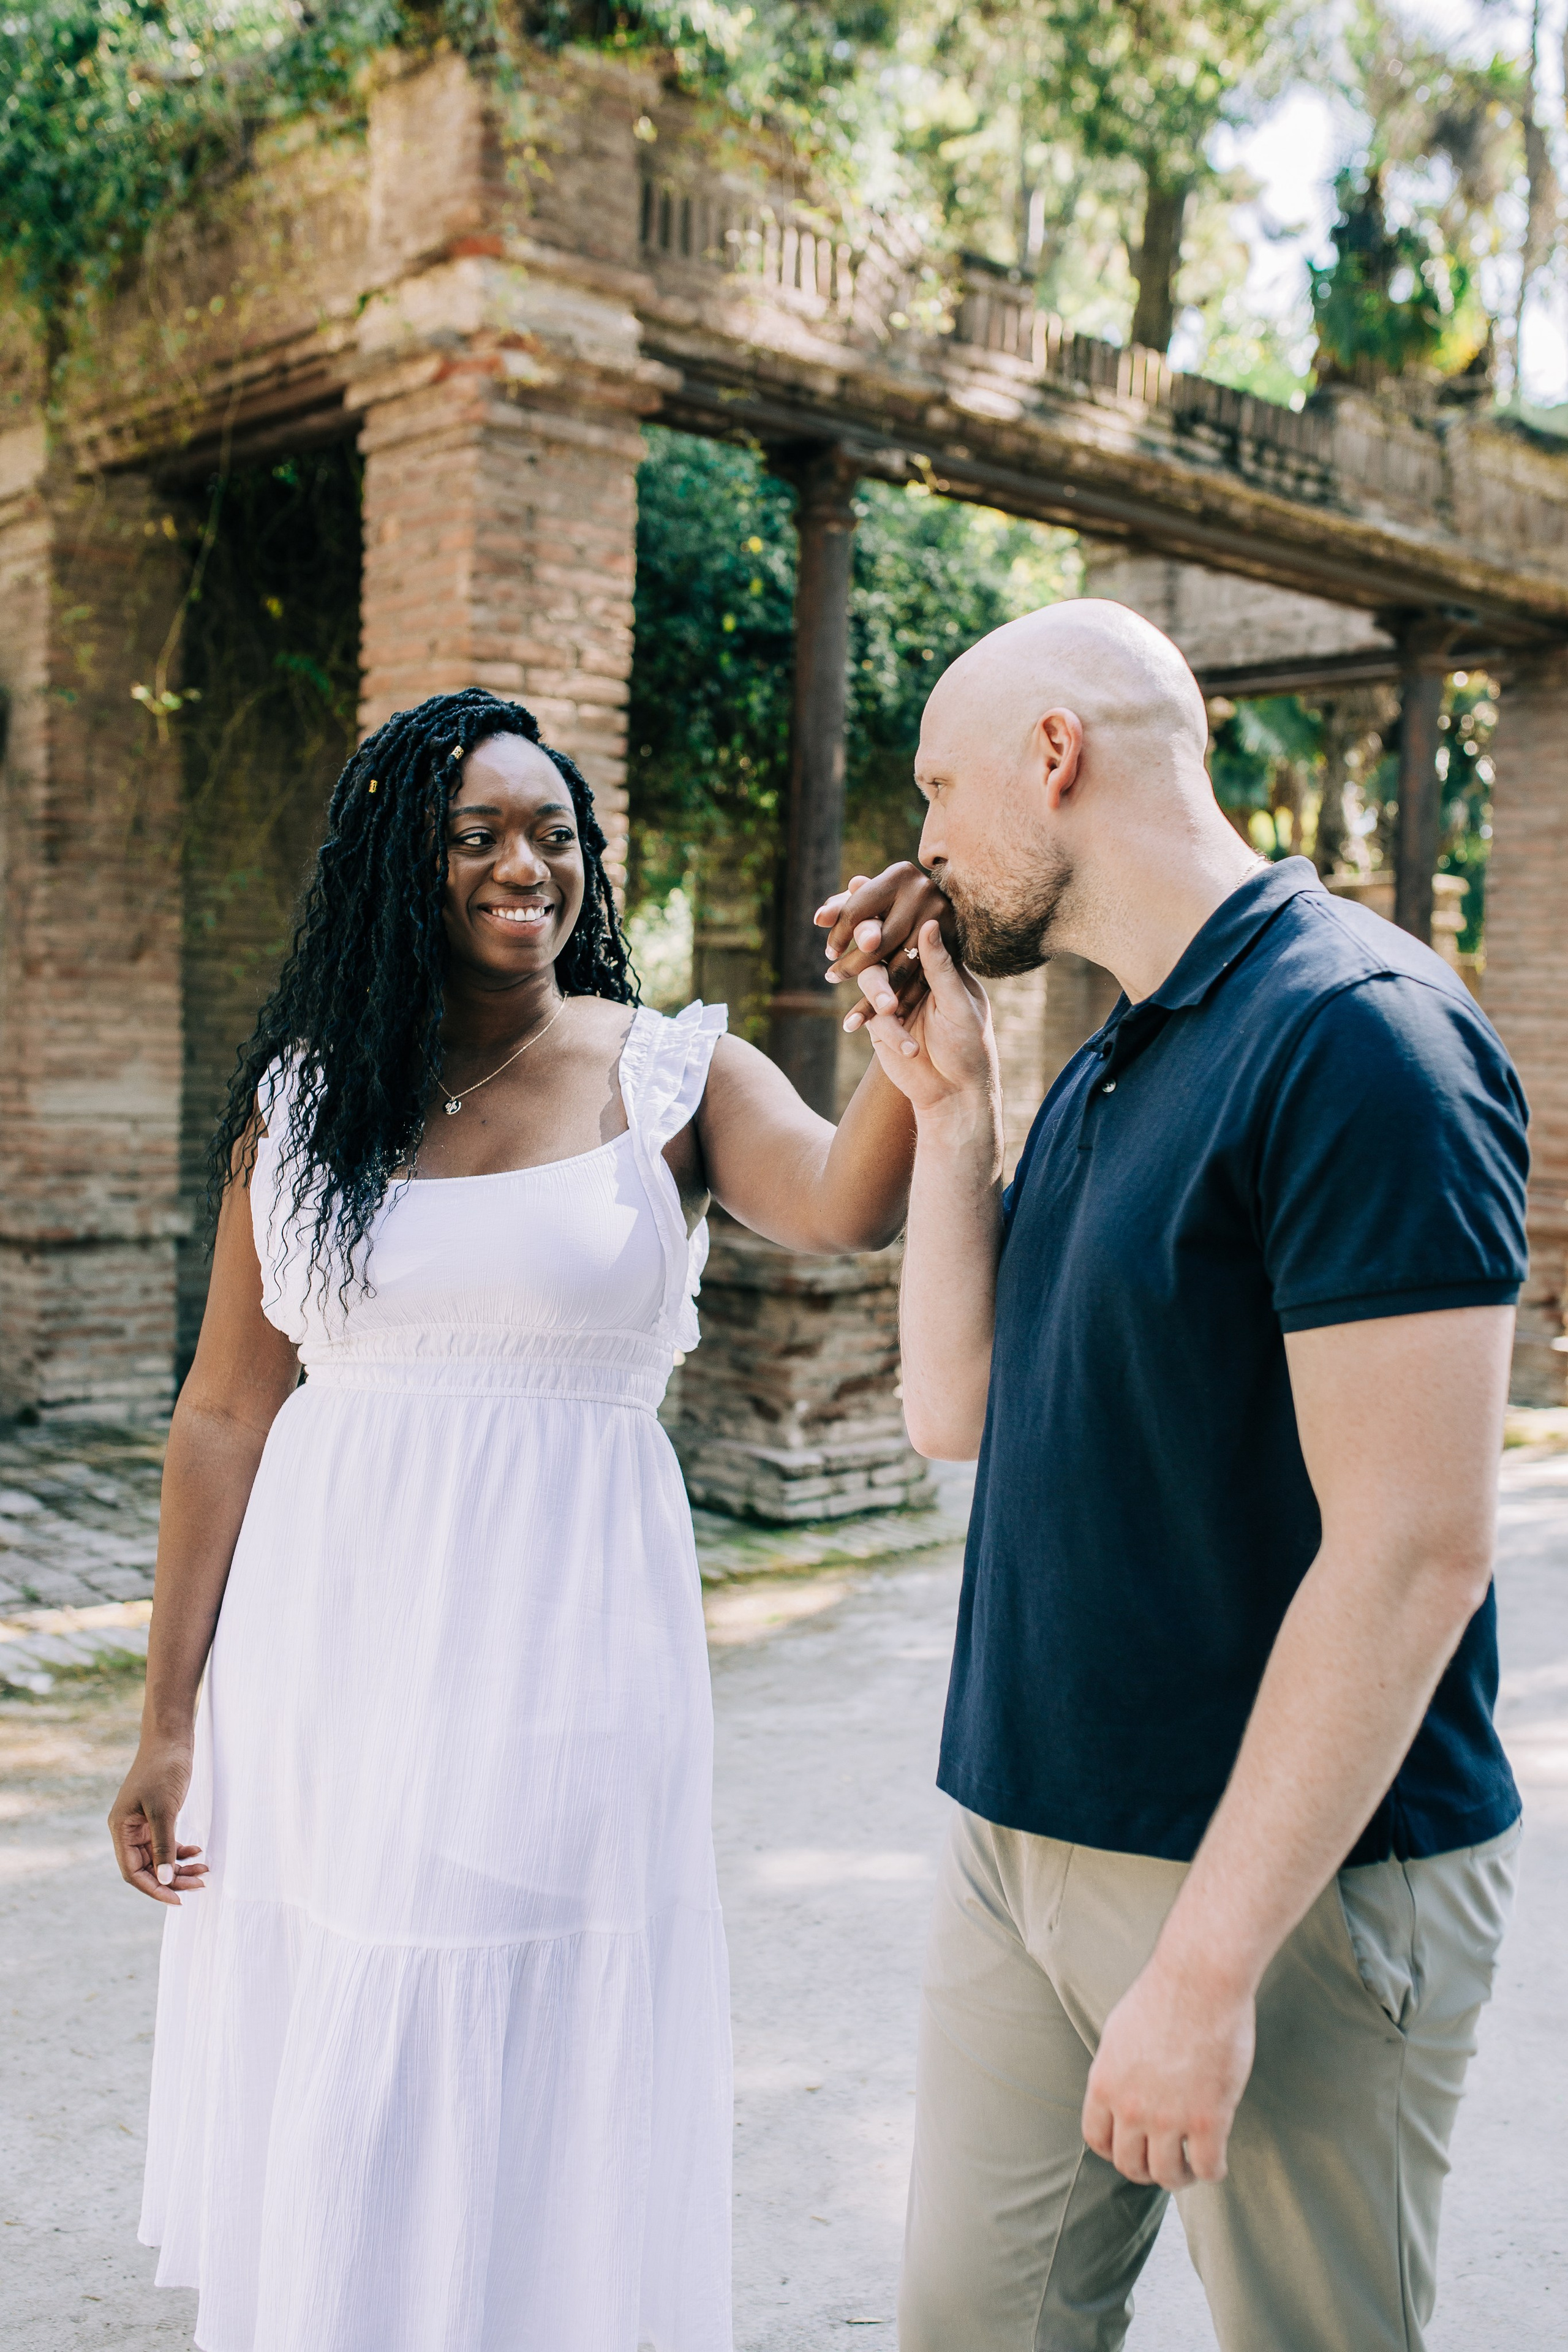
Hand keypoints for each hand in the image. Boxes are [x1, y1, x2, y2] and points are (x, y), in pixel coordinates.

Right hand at [109, 1737, 206, 1906]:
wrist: (171, 1737)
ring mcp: (142, 1823)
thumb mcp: (164, 1809)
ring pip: (159, 1857)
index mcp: (121, 1829)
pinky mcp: (157, 1815)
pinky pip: (166, 1843)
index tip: (178, 1899)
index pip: (133, 1872)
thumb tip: (165, 1880)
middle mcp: (128, 1829)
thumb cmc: (164, 1769)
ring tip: (204, 1870)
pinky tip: (198, 1851)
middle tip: (200, 1884)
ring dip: (180, 1866)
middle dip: (172, 1879)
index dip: (154, 1888)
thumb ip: (164, 1846)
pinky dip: (181, 1850)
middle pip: (147, 1867)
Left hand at [816, 864, 954, 1033]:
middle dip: (853, 965)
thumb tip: (819, 919)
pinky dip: (903, 1002)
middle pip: (879, 941)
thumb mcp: (872, 897)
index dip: (838, 935)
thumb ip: (844, 906)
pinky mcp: (955, 942)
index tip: (829, 953)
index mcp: (898, 876)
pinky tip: (884, 1017)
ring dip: (875, 995)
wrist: (946, 902)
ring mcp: (942, 919)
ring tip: (853, 1010)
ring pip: (901, 966)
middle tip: (831, 978)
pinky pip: (924, 980)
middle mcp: (923, 893)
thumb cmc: (897, 899)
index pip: (857, 911)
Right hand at [859, 917, 996, 1124]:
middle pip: (885, 946)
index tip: (870, 887)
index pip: (914, 928)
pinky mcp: (879, 1023)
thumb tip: (930, 922)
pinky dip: (866, 1018)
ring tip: (890, 1011)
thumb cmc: (970, 1047)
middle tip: (865, 937)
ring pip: (871, 977)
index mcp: (941, 965)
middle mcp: (915, 975)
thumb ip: (942, 968)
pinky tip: (857, 1026)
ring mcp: (895, 997)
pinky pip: (868, 1012)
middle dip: (869, 939)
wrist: (954, 1094)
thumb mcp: (960, 1006)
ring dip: (877, 991)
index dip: (892, 910)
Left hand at [1081, 1950, 1255, 2188]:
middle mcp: (1130, 2107)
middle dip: (1146, 2170)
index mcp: (1104, 2084)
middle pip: (1129, 2165)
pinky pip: (1207, 2168)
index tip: (1132, 2150)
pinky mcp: (1209, 2119)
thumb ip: (1116, 2070)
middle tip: (1164, 2164)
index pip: (1097, 2139)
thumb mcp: (1119, 2033)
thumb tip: (1119, 2092)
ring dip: (1179, 2177)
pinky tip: (1217, 2162)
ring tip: (1190, 2168)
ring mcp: (1168, 2117)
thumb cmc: (1163, 1995)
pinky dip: (1212, 2172)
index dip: (1115, 2152)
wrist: (1199, 1979)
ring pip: (1167, 2174)